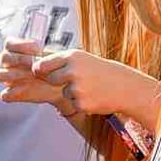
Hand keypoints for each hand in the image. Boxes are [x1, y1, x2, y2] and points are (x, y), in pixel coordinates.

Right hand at [0, 39, 73, 110]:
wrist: (60, 83)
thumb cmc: (54, 67)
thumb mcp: (52, 58)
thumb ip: (43, 56)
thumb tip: (39, 59)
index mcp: (14, 51)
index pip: (8, 44)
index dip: (20, 45)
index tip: (37, 49)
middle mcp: (8, 64)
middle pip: (4, 58)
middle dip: (19, 59)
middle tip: (33, 62)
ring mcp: (8, 79)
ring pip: (1, 75)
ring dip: (16, 74)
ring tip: (32, 75)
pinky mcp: (12, 93)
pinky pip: (5, 95)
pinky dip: (14, 92)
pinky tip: (27, 88)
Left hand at [4, 48, 159, 123]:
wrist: (125, 87)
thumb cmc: (101, 71)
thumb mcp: (82, 59)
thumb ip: (60, 61)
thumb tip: (35, 66)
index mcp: (72, 56)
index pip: (42, 65)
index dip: (41, 70)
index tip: (41, 72)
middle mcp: (72, 70)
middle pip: (51, 79)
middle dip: (59, 81)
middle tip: (78, 79)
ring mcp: (77, 87)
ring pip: (63, 92)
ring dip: (73, 92)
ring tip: (90, 87)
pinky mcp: (81, 103)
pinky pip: (72, 103)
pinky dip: (81, 102)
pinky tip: (94, 96)